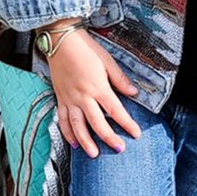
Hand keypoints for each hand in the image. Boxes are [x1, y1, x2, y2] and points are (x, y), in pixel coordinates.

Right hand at [43, 26, 142, 157]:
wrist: (62, 41)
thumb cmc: (87, 49)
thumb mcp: (108, 62)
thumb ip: (120, 80)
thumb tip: (134, 93)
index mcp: (97, 87)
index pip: (115, 110)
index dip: (127, 123)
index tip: (136, 134)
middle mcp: (83, 96)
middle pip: (96, 122)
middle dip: (108, 137)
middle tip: (119, 149)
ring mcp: (69, 99)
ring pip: (77, 125)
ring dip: (86, 141)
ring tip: (94, 154)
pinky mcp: (60, 98)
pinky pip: (62, 119)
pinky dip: (67, 133)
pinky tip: (74, 143)